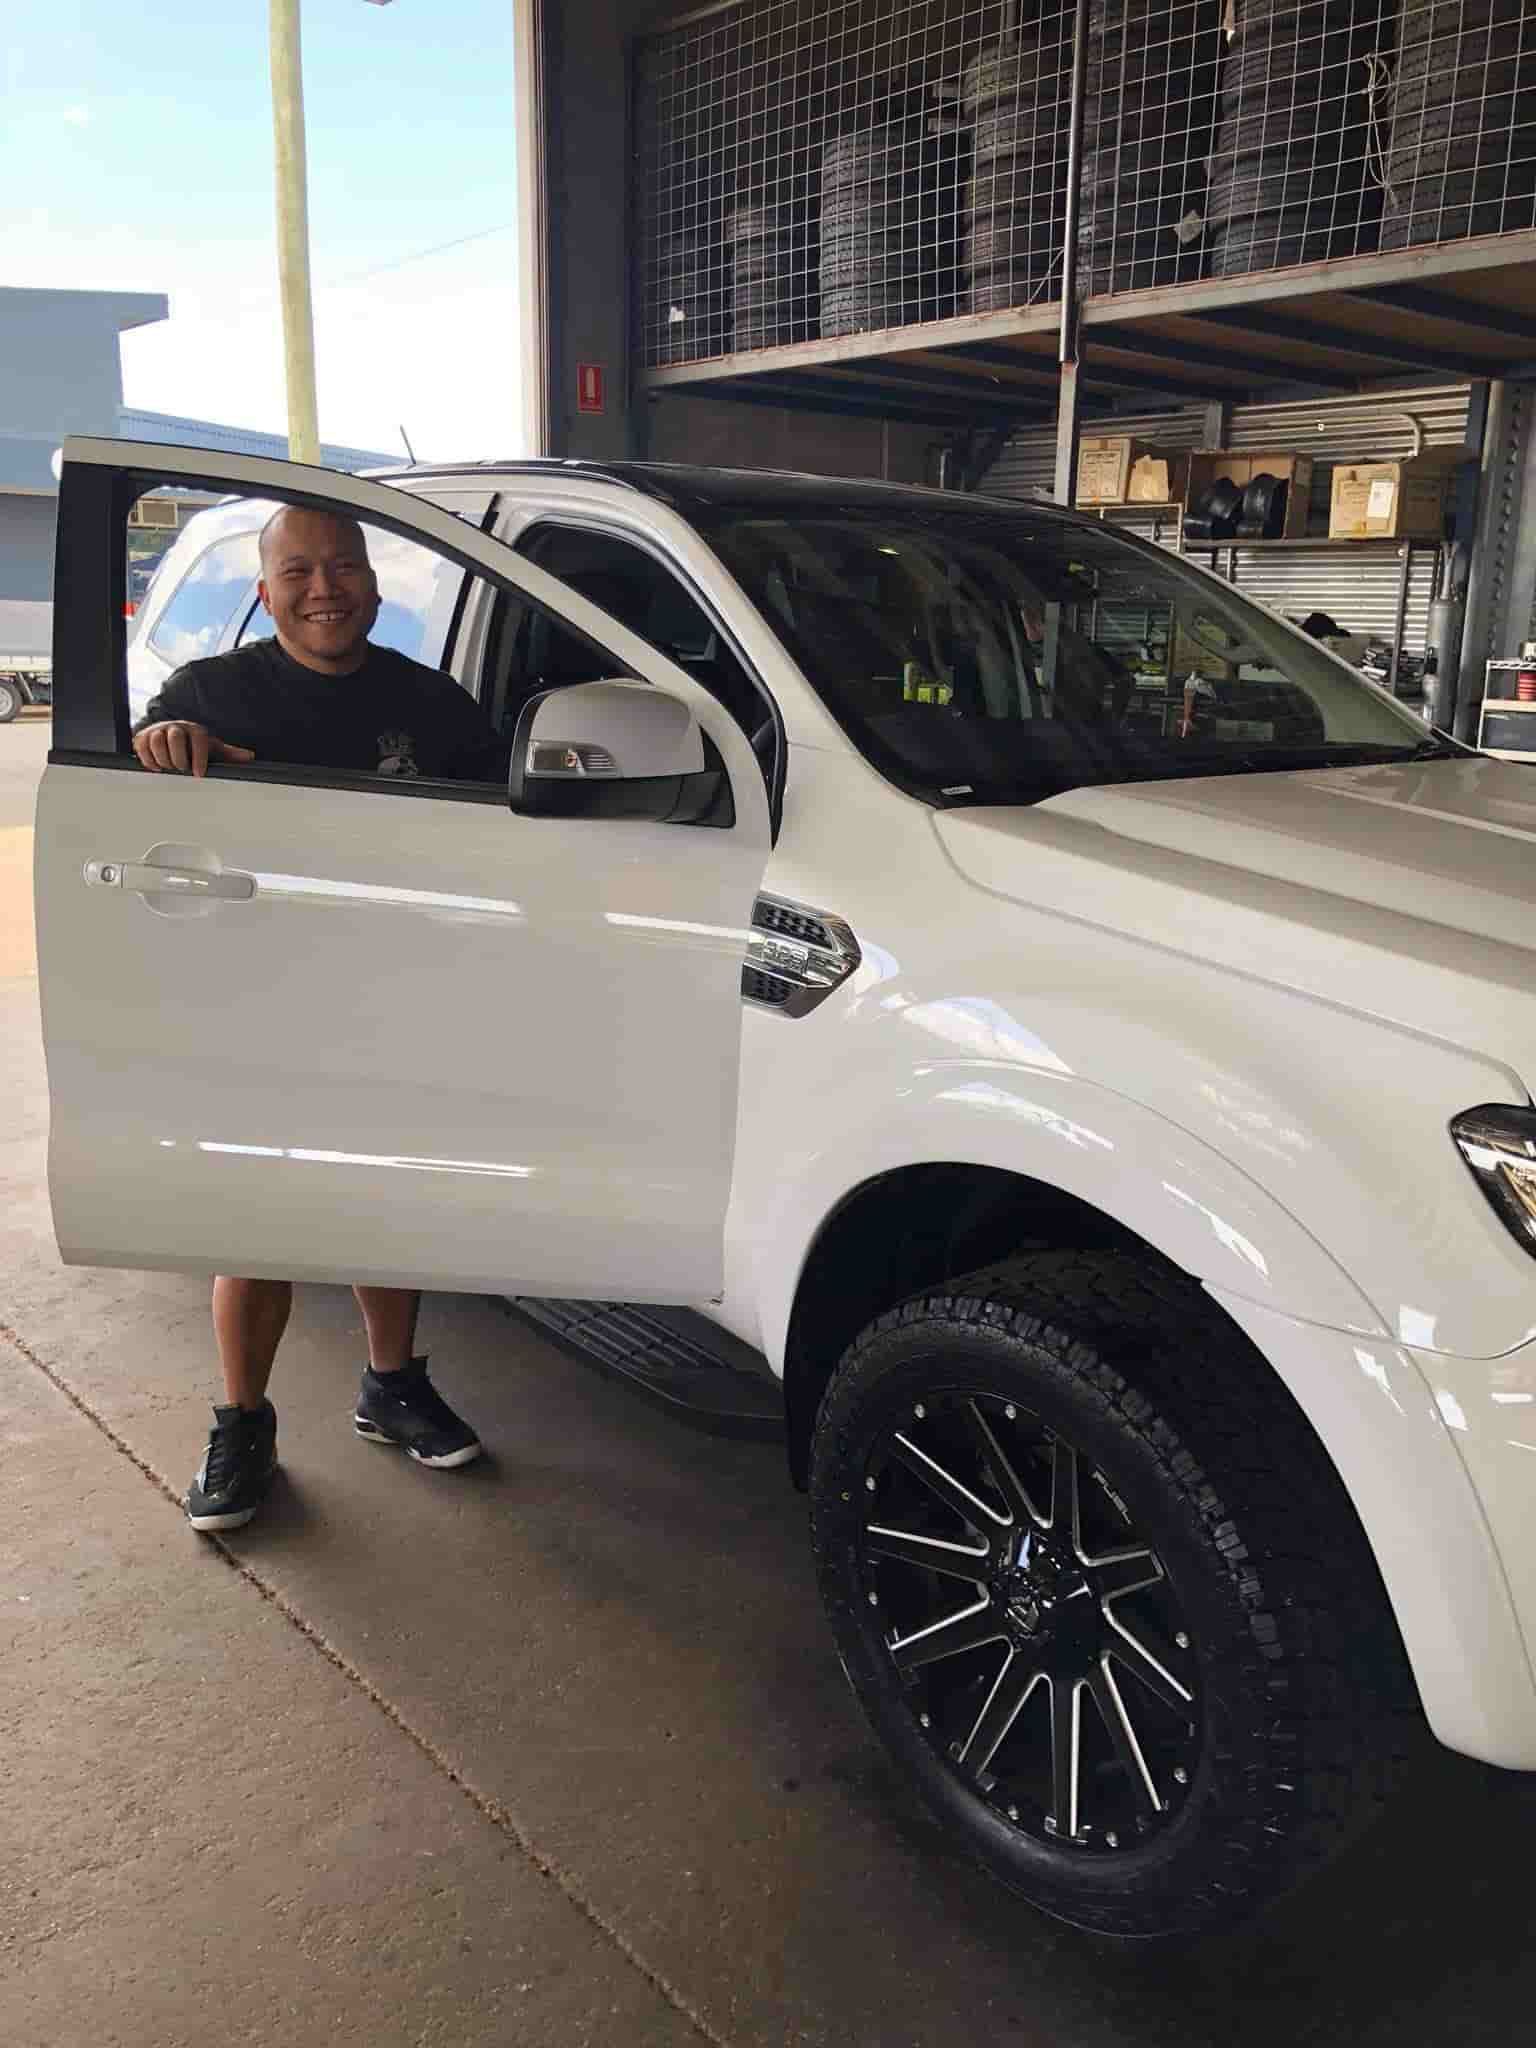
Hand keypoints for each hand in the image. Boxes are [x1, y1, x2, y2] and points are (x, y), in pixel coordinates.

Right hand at [132, 722, 256, 776]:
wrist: (168, 736)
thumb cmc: (193, 746)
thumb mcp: (211, 749)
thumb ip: (229, 754)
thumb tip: (249, 757)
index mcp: (195, 730)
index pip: (198, 740)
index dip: (199, 758)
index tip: (198, 774)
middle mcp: (176, 727)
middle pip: (175, 737)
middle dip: (179, 758)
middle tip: (182, 770)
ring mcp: (158, 730)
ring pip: (157, 740)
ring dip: (164, 759)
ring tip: (170, 768)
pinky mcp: (142, 737)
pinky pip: (142, 747)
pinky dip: (149, 760)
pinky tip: (158, 767)